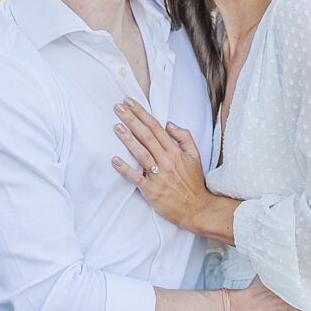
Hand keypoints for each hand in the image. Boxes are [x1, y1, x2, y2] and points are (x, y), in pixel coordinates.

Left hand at [111, 98, 208, 231]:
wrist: (196, 208)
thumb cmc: (193, 182)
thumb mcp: (195, 156)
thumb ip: (184, 137)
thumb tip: (169, 124)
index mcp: (175, 152)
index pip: (156, 128)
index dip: (142, 114)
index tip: (130, 103)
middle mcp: (166, 161)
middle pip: (146, 136)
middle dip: (131, 120)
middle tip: (118, 108)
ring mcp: (158, 176)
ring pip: (140, 154)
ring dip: (127, 140)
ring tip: (116, 127)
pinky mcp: (151, 190)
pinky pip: (136, 178)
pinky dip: (125, 169)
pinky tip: (115, 160)